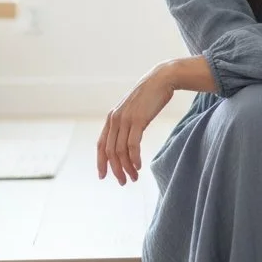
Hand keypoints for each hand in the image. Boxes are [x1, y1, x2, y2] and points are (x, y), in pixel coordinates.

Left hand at [97, 62, 176, 185]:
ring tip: (134, 177)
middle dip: (116, 170)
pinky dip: (134, 158)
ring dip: (127, 167)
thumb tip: (126, 142)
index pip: (100, 145)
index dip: (100, 162)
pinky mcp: (138, 120)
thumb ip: (127, 124)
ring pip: (120, 151)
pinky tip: (138, 166)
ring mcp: (125, 119)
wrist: (161, 79)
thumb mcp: (133, 111)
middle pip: (110, 152)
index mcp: (111, 119)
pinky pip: (133, 144)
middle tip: (124, 182)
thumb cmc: (149, 96)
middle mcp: (114, 120)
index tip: (103, 176)